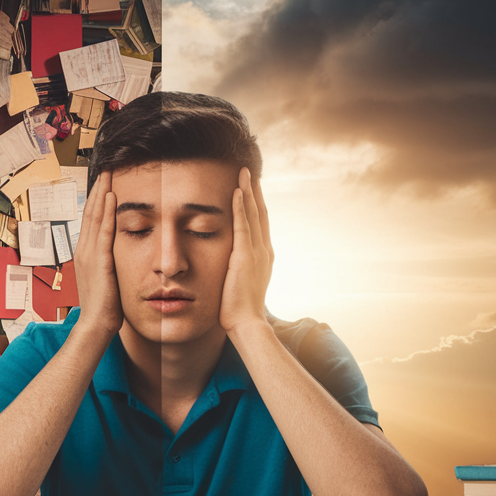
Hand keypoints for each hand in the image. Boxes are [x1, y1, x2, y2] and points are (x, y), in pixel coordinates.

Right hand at [73, 171, 124, 336]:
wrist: (96, 325)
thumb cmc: (105, 307)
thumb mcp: (106, 279)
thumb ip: (109, 264)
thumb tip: (118, 257)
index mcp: (86, 253)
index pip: (91, 219)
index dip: (97, 199)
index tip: (104, 182)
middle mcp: (84, 249)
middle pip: (91, 212)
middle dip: (98, 189)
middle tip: (105, 168)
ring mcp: (90, 254)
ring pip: (96, 216)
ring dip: (102, 193)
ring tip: (108, 173)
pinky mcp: (99, 261)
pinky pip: (104, 231)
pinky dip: (107, 212)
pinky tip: (112, 196)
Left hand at [220, 167, 273, 337]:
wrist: (247, 323)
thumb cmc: (241, 310)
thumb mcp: (242, 285)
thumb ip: (239, 271)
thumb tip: (231, 268)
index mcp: (264, 257)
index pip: (260, 225)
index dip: (256, 205)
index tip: (252, 189)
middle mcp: (264, 251)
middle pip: (260, 214)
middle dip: (254, 192)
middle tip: (250, 172)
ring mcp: (256, 252)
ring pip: (253, 214)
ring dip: (248, 192)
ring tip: (244, 173)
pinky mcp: (245, 256)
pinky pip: (243, 225)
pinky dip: (241, 207)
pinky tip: (238, 191)